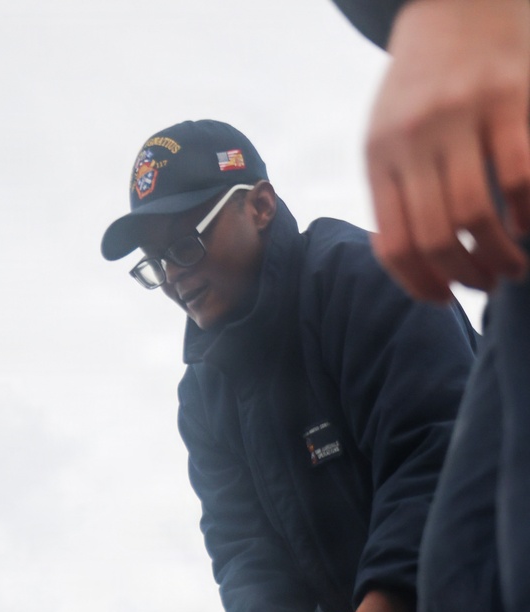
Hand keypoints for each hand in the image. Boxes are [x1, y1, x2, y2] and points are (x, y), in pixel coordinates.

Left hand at [366, 0, 529, 300]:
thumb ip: (392, 193)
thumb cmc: (420, 87)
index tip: (444, 299)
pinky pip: (520, 175)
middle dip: (466, 276)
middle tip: (486, 285)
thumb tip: (408, 264)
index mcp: (379, 157)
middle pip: (436, 238)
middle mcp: (413, 139)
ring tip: (512, 265)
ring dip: (499, 254)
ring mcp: (460, 117)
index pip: (395, 245)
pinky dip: (527, 211)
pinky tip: (528, 222)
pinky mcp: (507, 98)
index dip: (421, 285)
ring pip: (477, 214)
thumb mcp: (386, 137)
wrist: (453, 3)